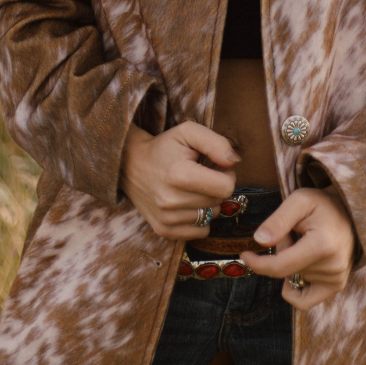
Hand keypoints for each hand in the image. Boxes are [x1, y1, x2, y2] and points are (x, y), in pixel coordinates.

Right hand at [120, 121, 238, 240]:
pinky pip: (200, 232)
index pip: (226, 187)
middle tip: (201, 174)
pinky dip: (199, 219)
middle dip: (216, 187)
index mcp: (179, 175)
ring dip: (207, 202)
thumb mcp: (189, 132)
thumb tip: (234, 162)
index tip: (214, 166)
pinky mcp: (163, 230)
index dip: (226, 174)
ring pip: (211, 216)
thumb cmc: (164, 146)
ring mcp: (166, 218)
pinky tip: (187, 203)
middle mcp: (171, 201)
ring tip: (191, 187)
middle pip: (219, 202)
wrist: (131, 164)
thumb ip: (216, 143)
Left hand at [240, 188, 356, 310]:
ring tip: (306, 242)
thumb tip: (259, 241)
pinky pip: (304, 300)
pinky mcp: (336, 286)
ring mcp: (336, 279)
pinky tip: (299, 268)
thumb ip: (278, 220)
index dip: (258, 263)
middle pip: (285, 270)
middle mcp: (333, 267)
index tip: (245, 255)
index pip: (280, 267)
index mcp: (323, 245)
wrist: (350, 212)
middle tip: (295, 231)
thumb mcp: (299, 200)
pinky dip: (294, 287)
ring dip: (291, 262)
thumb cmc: (322, 204)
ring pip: (293, 279)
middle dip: (282, 251)